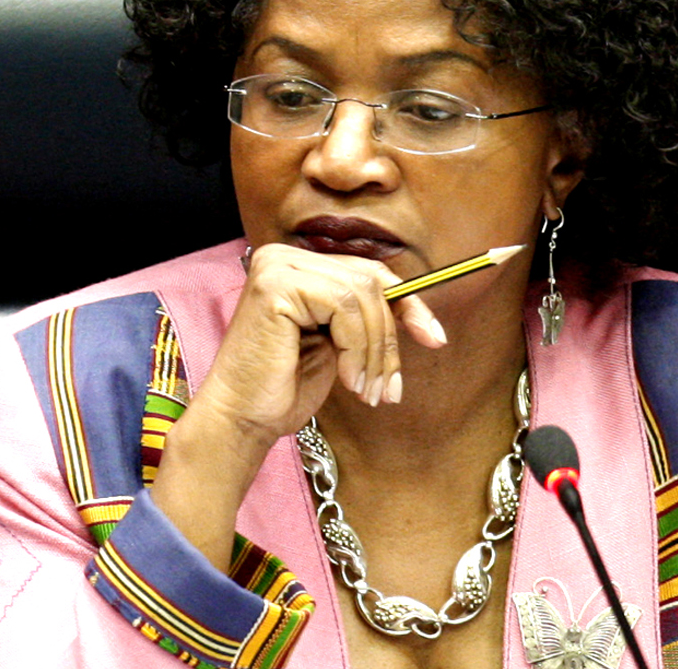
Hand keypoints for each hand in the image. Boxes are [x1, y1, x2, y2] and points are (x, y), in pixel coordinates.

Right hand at [196, 243, 444, 450]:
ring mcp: (278, 266)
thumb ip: (365, 318)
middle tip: (390, 386)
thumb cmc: (285, 387)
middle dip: (390, 338)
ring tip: (367, 390)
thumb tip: (418, 313)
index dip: (408, 304)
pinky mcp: (277, 285)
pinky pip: (344, 306)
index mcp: (299, 266)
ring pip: (362, 295)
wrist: (242, 419)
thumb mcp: (339, 344)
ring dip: (375, 350)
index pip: (370, 273)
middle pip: (371, 281)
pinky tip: (347, 379)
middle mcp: (285, 257)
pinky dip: (357, 348)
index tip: (435, 337)